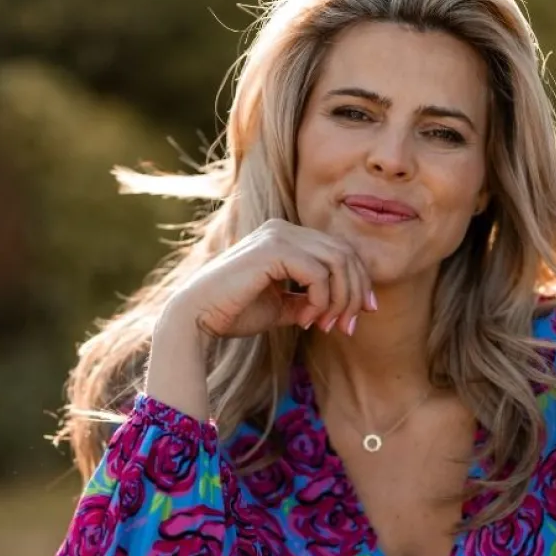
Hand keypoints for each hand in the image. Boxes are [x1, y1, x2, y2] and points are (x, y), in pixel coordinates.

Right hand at [161, 217, 376, 340]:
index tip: (357, 318)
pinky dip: (320, 300)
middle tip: (348, 326)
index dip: (357, 284)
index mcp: (286, 236)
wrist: (197, 317)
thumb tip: (340, 310)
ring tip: (326, 325)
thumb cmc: (233, 312)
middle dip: (355, 294)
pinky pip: (318, 273)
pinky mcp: (273, 249)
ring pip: (338, 261)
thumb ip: (308, 302)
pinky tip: (305, 320)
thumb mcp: (281, 307)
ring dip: (340, 299)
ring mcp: (278, 235)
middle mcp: (284, 229)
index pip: (340, 251)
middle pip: (345, 254)